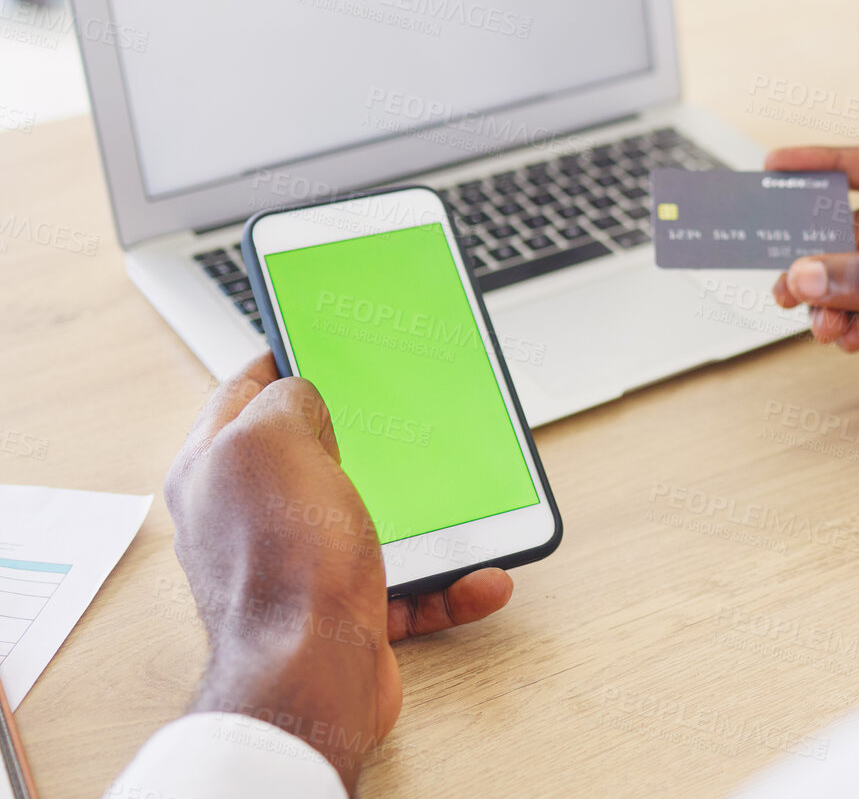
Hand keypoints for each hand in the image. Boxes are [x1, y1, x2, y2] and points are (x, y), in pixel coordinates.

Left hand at [163, 354, 513, 790]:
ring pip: (372, 517)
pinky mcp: (345, 610)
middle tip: (405, 411)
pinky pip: (411, 584)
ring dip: (427, 510)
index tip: (327, 340)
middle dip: (367, 434)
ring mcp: (299, 564)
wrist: (310, 676)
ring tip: (464, 494)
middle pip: (315, 454)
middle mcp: (251, 517)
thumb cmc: (282, 562)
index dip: (286, 357)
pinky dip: (451, 579)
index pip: (243, 392)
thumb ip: (285, 397)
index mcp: (218, 468)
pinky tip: (481, 571)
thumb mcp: (273, 438)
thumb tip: (301, 392)